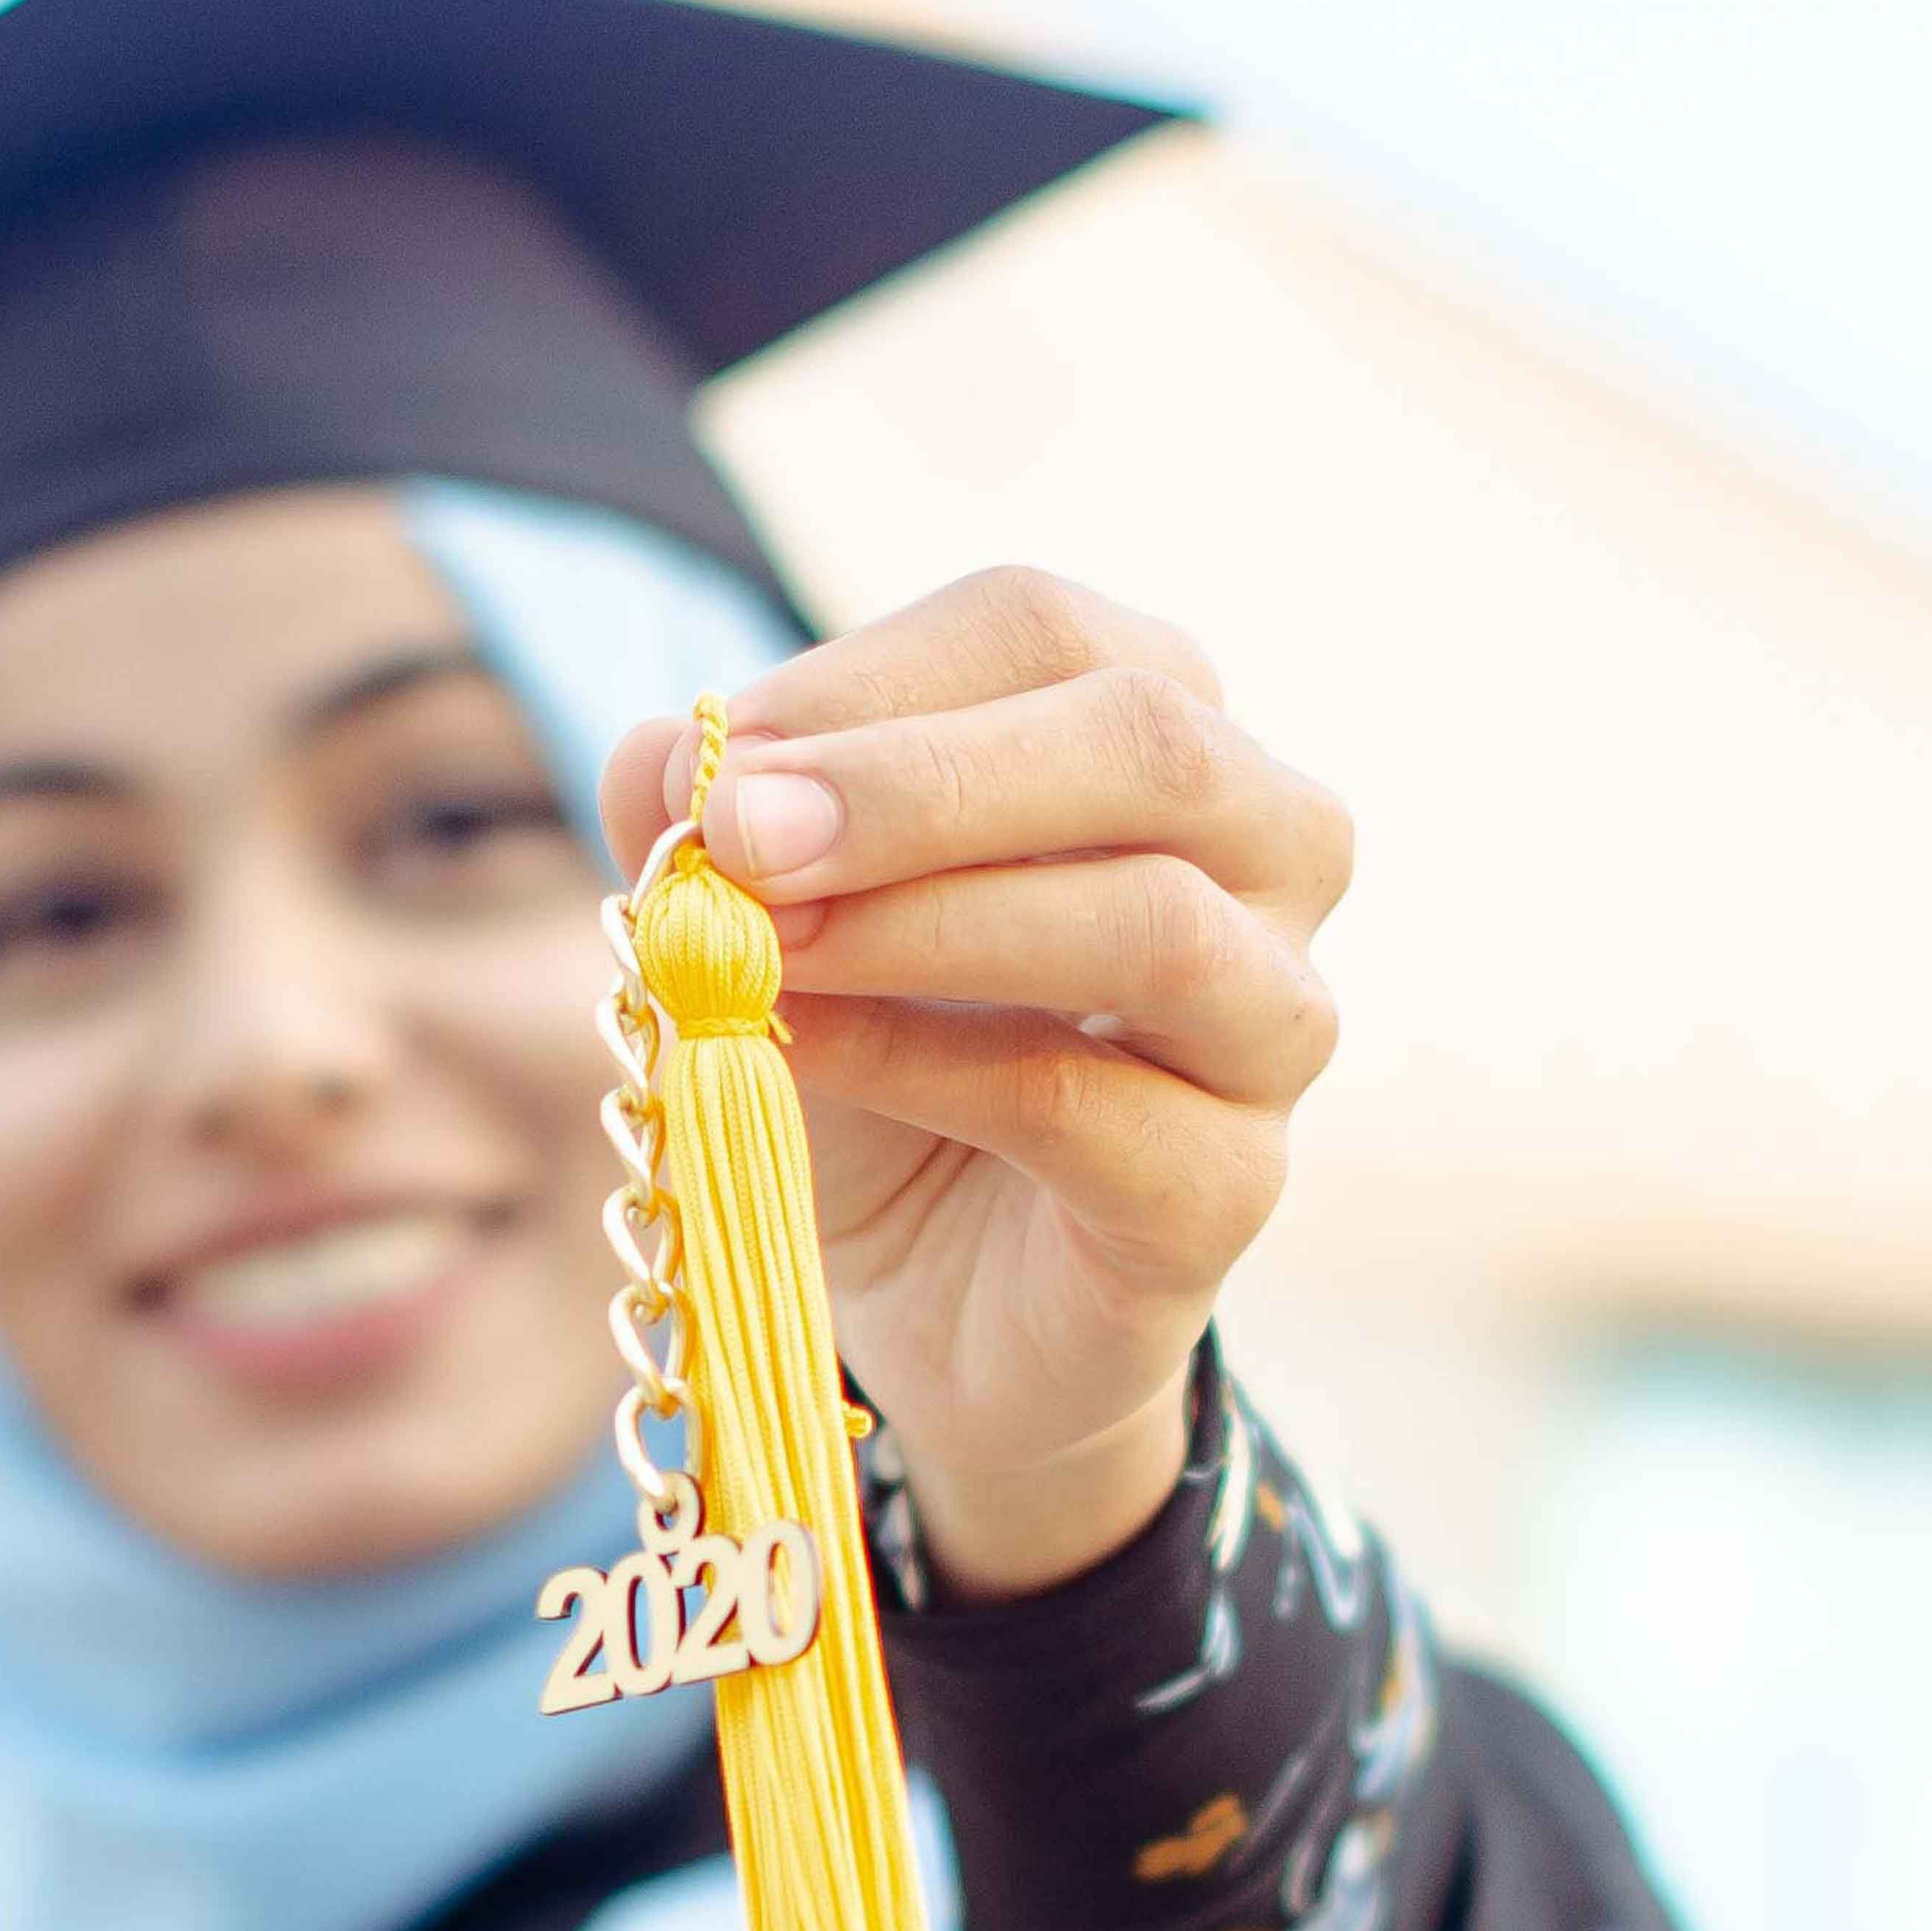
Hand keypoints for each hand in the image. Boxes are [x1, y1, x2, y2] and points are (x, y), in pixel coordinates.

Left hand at [601, 569, 1350, 1601]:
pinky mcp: (1230, 1184)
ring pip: (1159, 921)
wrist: (940, 1300)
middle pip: (1147, 739)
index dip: (869, 679)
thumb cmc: (884, 1065)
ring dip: (929, 919)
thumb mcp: (778, 922)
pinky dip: (923, 1064)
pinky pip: (1091, 1100)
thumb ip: (715, 826)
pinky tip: (803, 1056)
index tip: (713, 761)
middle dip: (915, 781)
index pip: (1045, 630)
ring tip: (762, 949)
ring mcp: (1272, 1022)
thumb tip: (659, 754)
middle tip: (738, 831)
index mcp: (1163, 731)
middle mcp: (1267, 851)